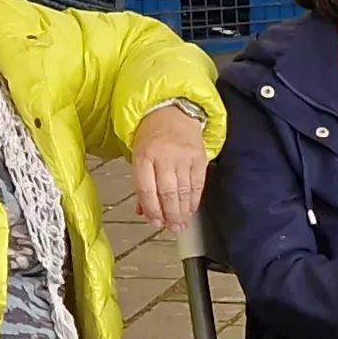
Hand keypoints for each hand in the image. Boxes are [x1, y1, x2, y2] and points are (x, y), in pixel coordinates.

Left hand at [132, 100, 212, 231]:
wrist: (173, 110)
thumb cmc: (152, 134)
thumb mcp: (138, 154)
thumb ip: (141, 183)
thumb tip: (144, 211)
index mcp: (143, 155)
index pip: (147, 188)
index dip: (152, 209)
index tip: (155, 222)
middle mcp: (164, 156)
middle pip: (167, 192)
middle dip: (170, 214)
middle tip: (172, 228)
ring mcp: (183, 156)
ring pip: (184, 190)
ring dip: (183, 210)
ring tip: (182, 224)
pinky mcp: (199, 157)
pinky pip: (198, 183)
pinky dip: (195, 199)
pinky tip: (191, 209)